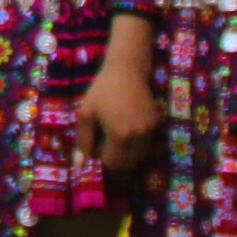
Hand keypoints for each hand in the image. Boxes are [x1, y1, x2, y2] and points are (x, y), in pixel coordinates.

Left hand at [73, 23, 160, 176]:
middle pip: (128, 165)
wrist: (127, 71)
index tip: (96, 149)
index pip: (113, 164)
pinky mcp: (157, 124)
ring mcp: (151, 131)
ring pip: (139, 157)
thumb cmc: (102, 91)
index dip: (102, 161)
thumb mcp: (86, 114)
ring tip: (114, 139)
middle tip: (105, 147)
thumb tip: (79, 166)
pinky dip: (136, 146)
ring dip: (127, 156)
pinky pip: (146, 146)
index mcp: (120, 135)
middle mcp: (139, 137)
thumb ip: (83, 142)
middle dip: (116, 162)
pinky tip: (126, 131)